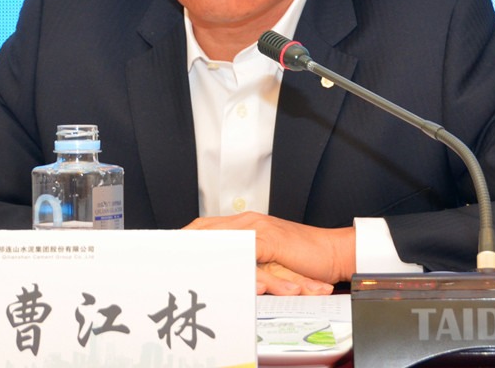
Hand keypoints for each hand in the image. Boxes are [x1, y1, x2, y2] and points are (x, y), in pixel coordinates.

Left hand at [183, 212, 355, 294]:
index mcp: (247, 224)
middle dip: (182, 241)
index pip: (207, 226)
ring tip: (176, 259)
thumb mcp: (270, 259)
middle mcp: (250, 223)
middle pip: (206, 228)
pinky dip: (222, 258)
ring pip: (219, 237)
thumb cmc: (306, 258)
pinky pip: (240, 250)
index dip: (186, 236)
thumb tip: (227, 272)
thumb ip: (249, 260)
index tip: (167, 248)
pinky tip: (208, 266)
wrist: (333, 252)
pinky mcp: (270, 241)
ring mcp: (259, 230)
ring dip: (196, 248)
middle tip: (161, 254)